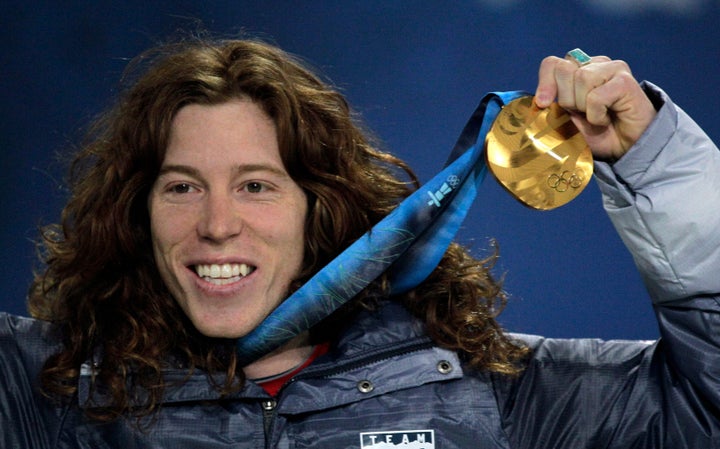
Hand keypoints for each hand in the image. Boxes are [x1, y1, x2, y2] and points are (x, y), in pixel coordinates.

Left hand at [534, 51, 656, 160]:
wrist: (625, 149)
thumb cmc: (597, 133)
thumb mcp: (567, 119)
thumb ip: (554, 105)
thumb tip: (540, 100)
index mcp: (578, 70)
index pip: (552, 63)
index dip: (545, 83)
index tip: (544, 104)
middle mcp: (596, 64)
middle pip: (564, 69)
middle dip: (566, 99)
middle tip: (582, 113)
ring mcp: (613, 69)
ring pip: (581, 79)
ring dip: (583, 106)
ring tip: (596, 116)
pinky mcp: (625, 81)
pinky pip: (596, 96)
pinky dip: (596, 115)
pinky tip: (606, 120)